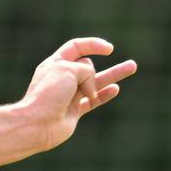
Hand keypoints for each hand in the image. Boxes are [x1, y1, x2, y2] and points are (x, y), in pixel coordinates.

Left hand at [15, 38, 137, 149]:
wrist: (37, 124)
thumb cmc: (48, 94)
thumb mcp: (68, 70)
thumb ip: (85, 71)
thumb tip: (92, 87)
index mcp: (55, 64)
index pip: (76, 47)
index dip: (93, 45)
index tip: (109, 49)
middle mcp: (62, 78)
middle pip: (87, 67)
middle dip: (94, 73)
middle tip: (116, 72)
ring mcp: (69, 95)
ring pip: (96, 82)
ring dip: (114, 74)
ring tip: (133, 66)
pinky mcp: (74, 111)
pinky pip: (93, 100)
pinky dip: (104, 94)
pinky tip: (116, 89)